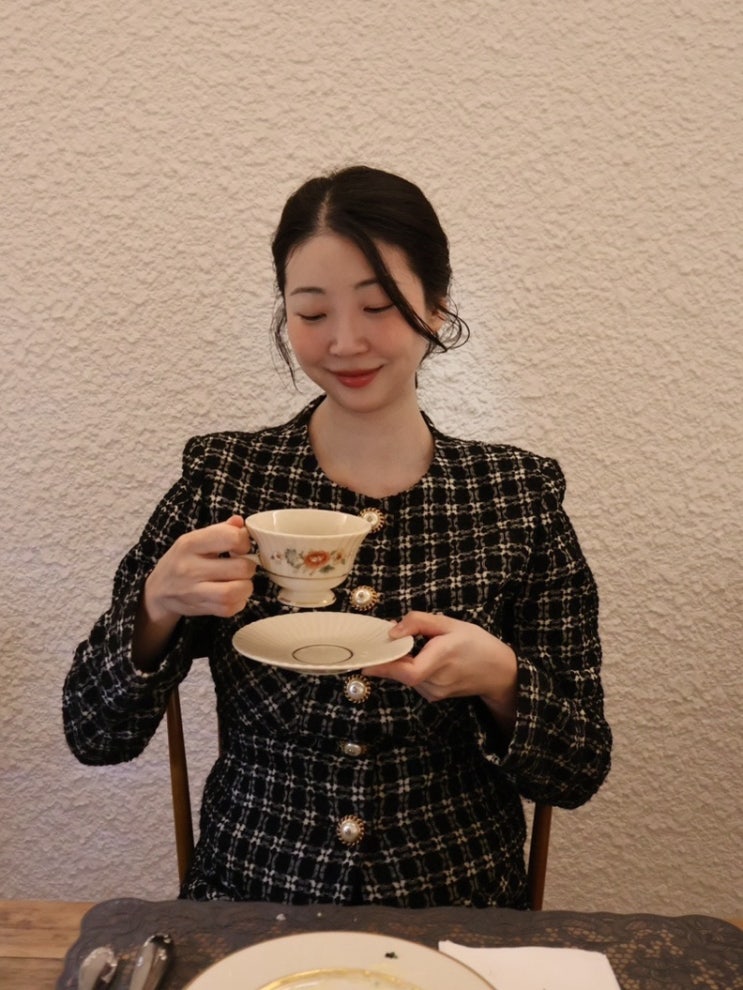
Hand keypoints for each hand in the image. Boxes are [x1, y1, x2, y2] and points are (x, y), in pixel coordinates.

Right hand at [143, 515, 255, 622]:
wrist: (159, 589)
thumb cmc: (183, 560)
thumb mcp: (196, 539)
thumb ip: (220, 530)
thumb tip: (239, 522)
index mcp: (191, 543)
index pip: (231, 538)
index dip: (244, 542)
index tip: (241, 546)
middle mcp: (190, 567)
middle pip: (239, 567)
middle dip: (249, 566)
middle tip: (243, 566)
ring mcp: (193, 590)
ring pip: (234, 591)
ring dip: (246, 587)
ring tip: (241, 582)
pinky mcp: (199, 608)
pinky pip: (229, 608)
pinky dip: (239, 602)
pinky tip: (233, 594)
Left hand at [363, 611, 517, 727]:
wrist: (498, 671)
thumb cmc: (475, 643)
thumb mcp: (449, 624)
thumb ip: (419, 622)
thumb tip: (392, 631)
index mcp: (442, 659)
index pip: (409, 672)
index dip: (385, 667)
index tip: (367, 661)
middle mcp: (436, 681)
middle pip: (401, 673)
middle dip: (388, 658)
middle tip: (379, 642)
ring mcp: (435, 692)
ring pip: (405, 677)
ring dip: (398, 662)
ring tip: (404, 644)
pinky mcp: (433, 696)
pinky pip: (412, 680)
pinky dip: (407, 668)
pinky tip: (416, 656)